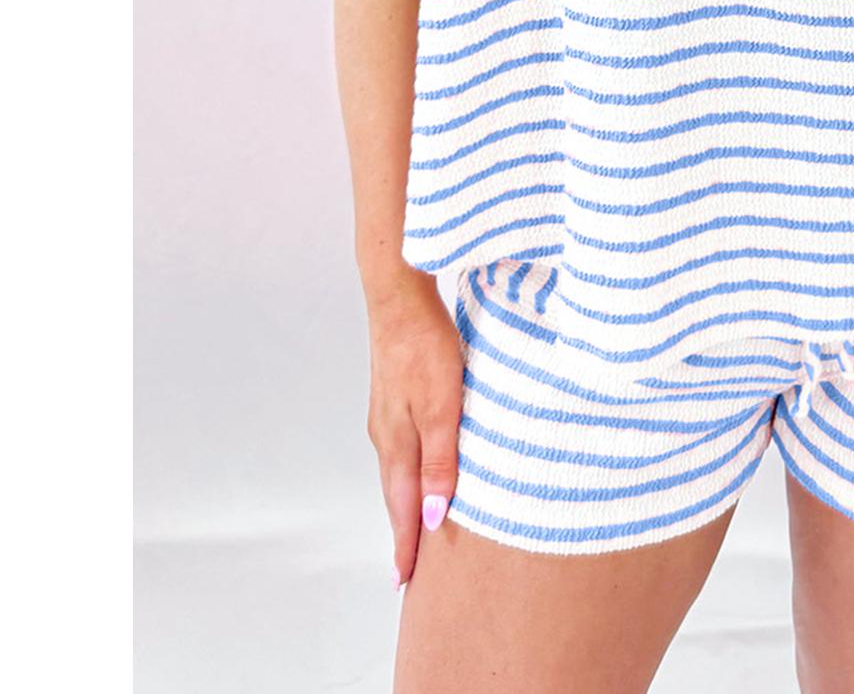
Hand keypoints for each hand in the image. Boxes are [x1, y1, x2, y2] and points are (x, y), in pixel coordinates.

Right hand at [364, 266, 463, 586]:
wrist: (398, 295)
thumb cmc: (424, 346)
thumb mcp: (443, 406)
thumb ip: (441, 461)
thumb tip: (432, 516)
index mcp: (397, 443)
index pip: (403, 508)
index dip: (406, 546)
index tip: (405, 583)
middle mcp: (386, 434)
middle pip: (395, 494)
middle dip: (402, 532)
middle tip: (407, 569)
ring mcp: (387, 413)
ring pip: (398, 470)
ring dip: (405, 501)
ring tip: (413, 527)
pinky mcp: (394, 394)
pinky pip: (402, 445)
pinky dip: (409, 470)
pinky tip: (418, 466)